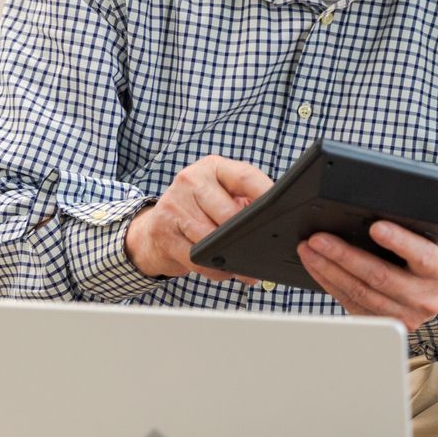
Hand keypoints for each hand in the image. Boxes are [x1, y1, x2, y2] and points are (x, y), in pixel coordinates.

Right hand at [125, 155, 273, 281]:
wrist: (154, 229)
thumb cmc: (199, 211)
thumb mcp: (222, 196)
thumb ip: (248, 202)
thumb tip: (279, 225)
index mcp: (213, 167)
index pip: (246, 177)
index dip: (266, 195)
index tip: (283, 212)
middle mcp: (191, 180)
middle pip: (229, 212)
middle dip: (247, 236)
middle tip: (262, 251)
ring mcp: (174, 205)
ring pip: (212, 238)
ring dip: (232, 257)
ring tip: (244, 266)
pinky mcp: (163, 231)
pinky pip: (197, 258)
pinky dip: (215, 268)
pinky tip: (223, 269)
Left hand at [297, 222, 437, 330]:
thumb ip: (428, 221)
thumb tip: (399, 201)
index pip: (420, 255)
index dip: (398, 242)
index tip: (375, 227)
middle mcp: (424, 297)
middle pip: (379, 277)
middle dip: (344, 255)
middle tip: (319, 239)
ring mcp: (403, 314)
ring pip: (360, 292)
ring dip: (329, 270)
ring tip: (309, 250)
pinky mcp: (383, 322)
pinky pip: (351, 303)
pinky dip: (330, 284)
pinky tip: (317, 267)